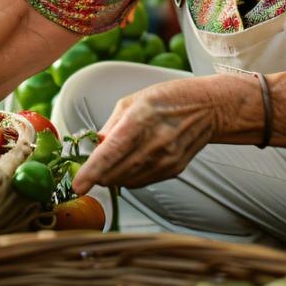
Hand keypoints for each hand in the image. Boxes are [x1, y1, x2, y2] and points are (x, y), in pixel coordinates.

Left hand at [72, 76, 219, 193]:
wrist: (207, 108)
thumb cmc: (166, 99)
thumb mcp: (132, 101)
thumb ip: (110, 127)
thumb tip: (94, 147)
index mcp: (141, 119)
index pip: (111, 152)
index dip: (92, 171)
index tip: (78, 185)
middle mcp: (155, 143)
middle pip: (116, 173)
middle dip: (98, 174)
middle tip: (91, 167)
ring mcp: (167, 159)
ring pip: (127, 182)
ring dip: (113, 177)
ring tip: (115, 160)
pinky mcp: (174, 170)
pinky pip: (141, 182)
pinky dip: (129, 177)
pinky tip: (132, 162)